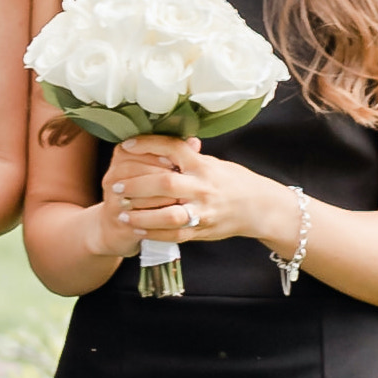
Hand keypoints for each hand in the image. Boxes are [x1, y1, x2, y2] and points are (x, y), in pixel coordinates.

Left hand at [99, 134, 283, 256]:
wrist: (260, 208)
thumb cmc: (234, 181)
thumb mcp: (213, 163)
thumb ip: (189, 156)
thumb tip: (162, 143)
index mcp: (203, 165)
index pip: (173, 148)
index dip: (148, 145)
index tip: (126, 146)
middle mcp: (203, 187)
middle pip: (164, 182)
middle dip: (136, 185)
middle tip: (116, 187)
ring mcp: (203, 211)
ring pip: (167, 214)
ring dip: (140, 215)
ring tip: (121, 213)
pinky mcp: (202, 231)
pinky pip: (174, 235)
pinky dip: (153, 233)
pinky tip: (137, 230)